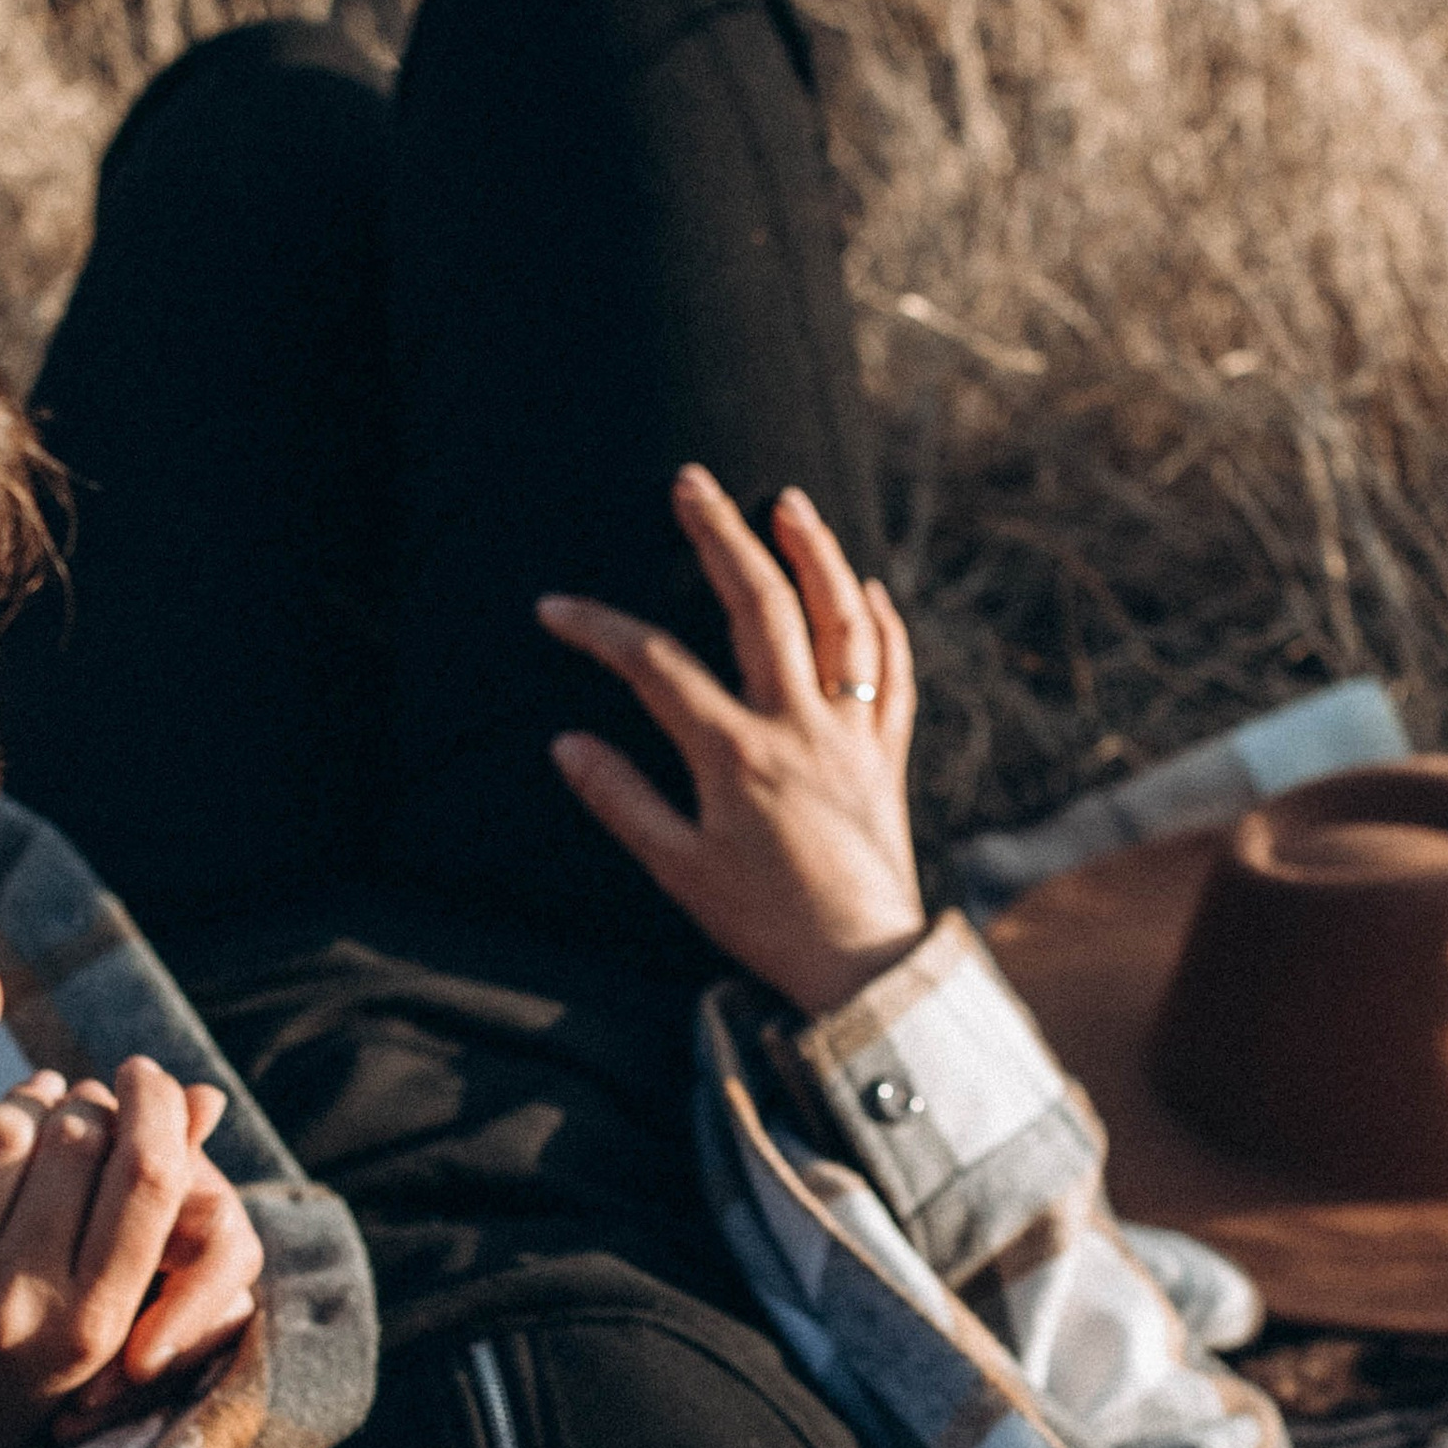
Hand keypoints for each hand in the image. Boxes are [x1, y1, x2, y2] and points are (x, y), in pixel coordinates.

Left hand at [0, 1056, 262, 1447]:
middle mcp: (17, 1307)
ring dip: (28, 1102)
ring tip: (35, 1115)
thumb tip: (205, 1097)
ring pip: (7, 1125)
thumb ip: (162, 1204)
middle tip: (86, 1101)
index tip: (144, 1074)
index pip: (148, 1177)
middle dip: (89, 1105)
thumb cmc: (49, 1350)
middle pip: (80, 1138)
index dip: (154, 1107)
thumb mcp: (114, 1300)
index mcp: (93, 1324)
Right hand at [537, 464, 926, 1017]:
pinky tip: (863, 587)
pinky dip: (879, 620)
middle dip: (719, 536)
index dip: (599, 629)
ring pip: (839, 619)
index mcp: (735, 754)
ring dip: (813, 552)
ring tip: (786, 502)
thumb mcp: (678, 871)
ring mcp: (851, 734)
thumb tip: (566, 746)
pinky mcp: (886, 753)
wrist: (861, 964)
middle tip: (692, 483)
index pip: (655, 665)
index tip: (556, 608)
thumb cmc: (763, 922)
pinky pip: (891, 670)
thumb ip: (623, 802)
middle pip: (761, 605)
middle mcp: (798, 727)